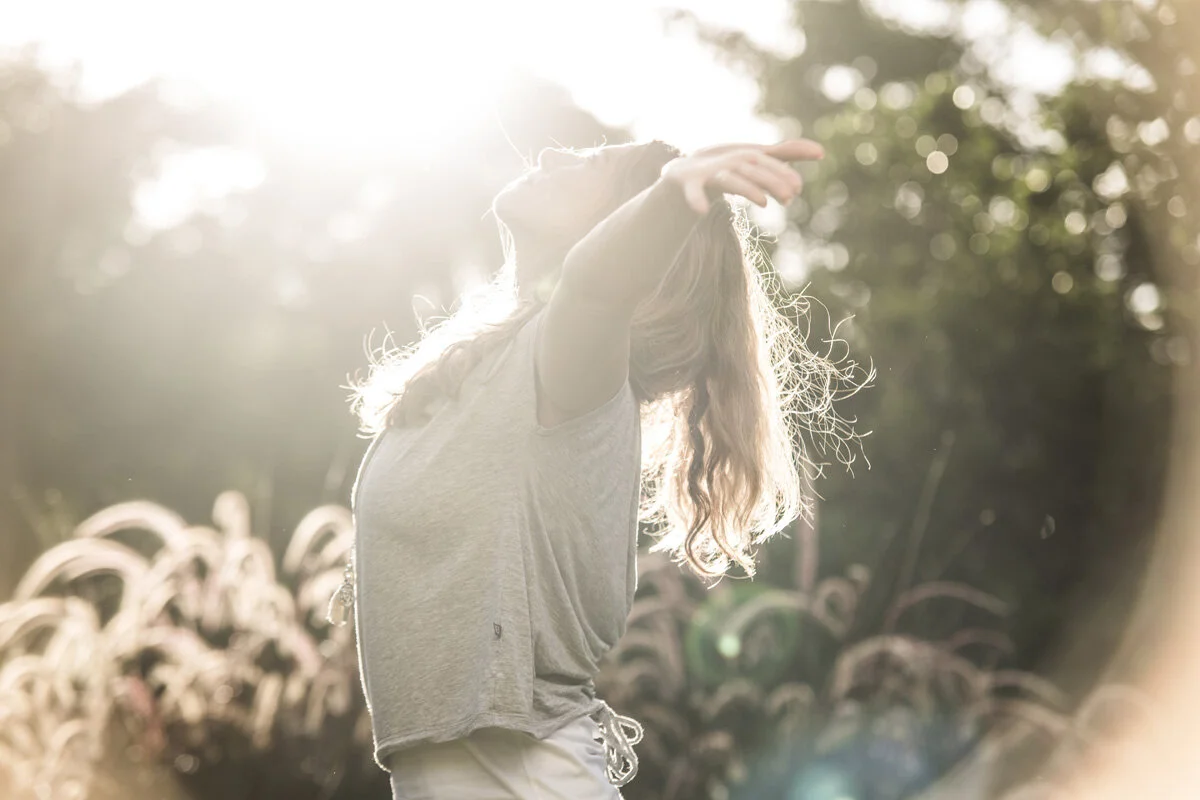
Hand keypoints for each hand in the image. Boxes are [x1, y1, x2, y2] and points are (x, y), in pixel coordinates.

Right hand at [661, 139, 824, 214]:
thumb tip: (822, 151)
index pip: (766, 162)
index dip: (782, 173)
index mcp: (745, 157)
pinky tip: (702, 211)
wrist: (682, 172)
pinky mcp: (687, 183)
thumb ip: (786, 153)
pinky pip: (692, 192)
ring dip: (746, 188)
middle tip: (790, 197)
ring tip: (762, 202)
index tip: (798, 188)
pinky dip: (695, 200)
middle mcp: (728, 162)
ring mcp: (707, 173)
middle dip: (771, 180)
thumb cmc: (727, 165)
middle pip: (752, 169)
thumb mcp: (757, 158)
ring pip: (728, 180)